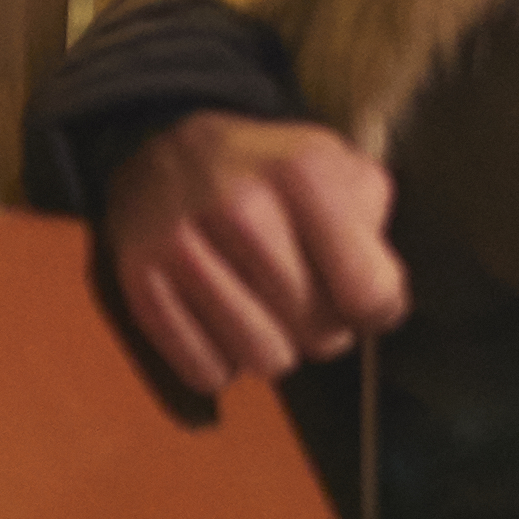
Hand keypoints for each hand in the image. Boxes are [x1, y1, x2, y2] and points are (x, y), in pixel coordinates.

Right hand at [99, 112, 406, 394]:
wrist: (161, 148)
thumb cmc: (268, 172)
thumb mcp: (336, 165)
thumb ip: (372, 225)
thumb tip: (378, 300)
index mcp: (304, 172)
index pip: (368, 291)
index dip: (374, 310)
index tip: (360, 299)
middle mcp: (242, 205)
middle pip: (319, 333)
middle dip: (321, 327)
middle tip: (302, 297)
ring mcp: (184, 244)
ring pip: (264, 360)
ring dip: (271, 347)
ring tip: (261, 308)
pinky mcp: (140, 281)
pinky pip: (207, 371)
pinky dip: (219, 360)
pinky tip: (218, 318)